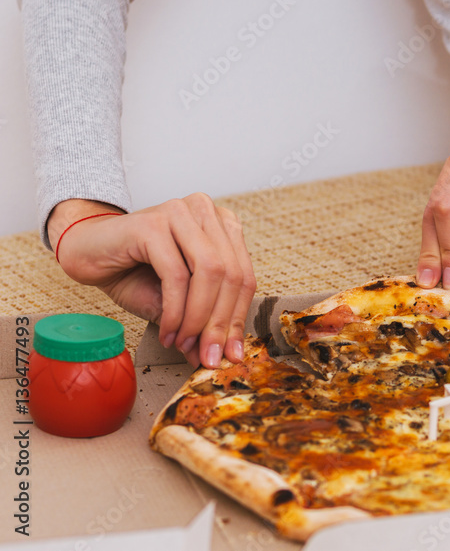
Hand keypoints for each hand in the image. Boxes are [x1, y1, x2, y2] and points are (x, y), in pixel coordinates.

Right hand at [49, 195, 256, 367]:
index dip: (238, 318)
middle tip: (209, 356)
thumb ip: (202, 321)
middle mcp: (206, 212)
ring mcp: (180, 213)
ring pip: (210, 272)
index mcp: (222, 225)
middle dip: (220, 323)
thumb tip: (222, 355)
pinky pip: (176, 275)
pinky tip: (168, 332)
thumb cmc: (134, 272)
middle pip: (232, 275)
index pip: (245, 276)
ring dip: (199, 318)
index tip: (232, 354)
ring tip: (185, 345)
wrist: (86, 252)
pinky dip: (176, 311)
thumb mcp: (177, 301)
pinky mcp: (153, 223)